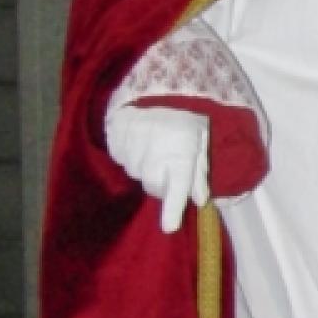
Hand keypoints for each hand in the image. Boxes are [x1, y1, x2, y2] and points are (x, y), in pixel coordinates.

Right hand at [107, 105, 210, 233]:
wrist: (156, 89)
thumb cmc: (186, 117)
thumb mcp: (201, 141)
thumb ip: (200, 172)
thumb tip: (200, 200)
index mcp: (180, 153)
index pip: (177, 187)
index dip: (172, 210)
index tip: (169, 227)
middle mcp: (154, 153)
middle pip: (154, 187)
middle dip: (162, 184)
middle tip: (169, 167)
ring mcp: (132, 147)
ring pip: (137, 174)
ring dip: (146, 169)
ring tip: (155, 148)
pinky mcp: (115, 141)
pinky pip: (123, 160)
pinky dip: (132, 157)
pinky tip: (141, 143)